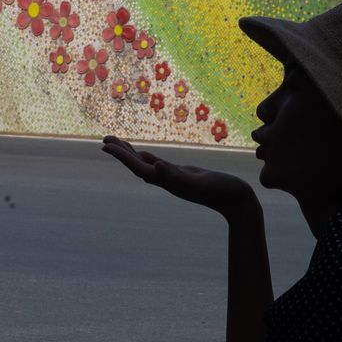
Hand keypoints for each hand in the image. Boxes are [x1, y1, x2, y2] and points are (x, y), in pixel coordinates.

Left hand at [101, 135, 257, 220]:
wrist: (237, 202)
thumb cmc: (221, 191)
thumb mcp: (198, 182)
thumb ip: (176, 176)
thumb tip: (156, 167)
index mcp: (167, 181)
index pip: (138, 166)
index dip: (121, 155)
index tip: (106, 145)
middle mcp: (166, 181)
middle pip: (137, 165)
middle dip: (121, 152)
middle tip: (105, 139)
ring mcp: (174, 179)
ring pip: (146, 165)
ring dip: (131, 154)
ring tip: (118, 144)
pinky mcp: (182, 176)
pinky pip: (160, 166)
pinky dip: (148, 158)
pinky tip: (144, 155)